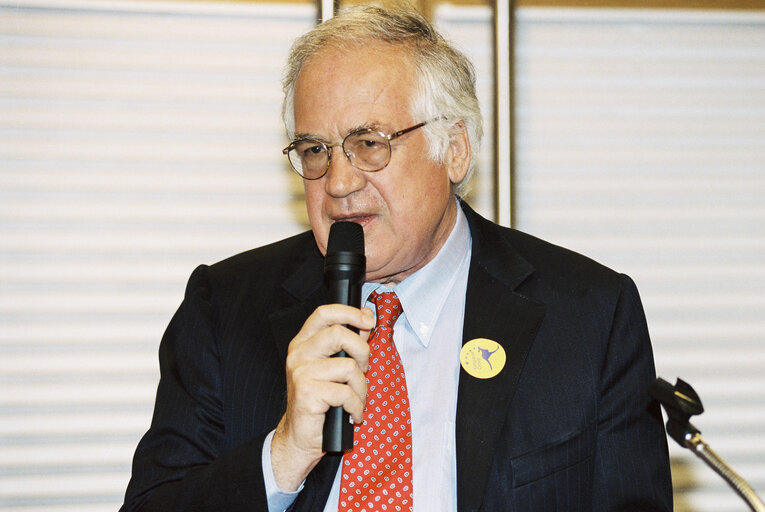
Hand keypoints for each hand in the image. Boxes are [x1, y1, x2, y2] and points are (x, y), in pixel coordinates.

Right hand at [270, 304, 374, 490]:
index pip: (324, 313)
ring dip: (362, 388)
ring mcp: (300, 372)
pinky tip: (352, 414)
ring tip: (356, 400)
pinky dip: (356, 406)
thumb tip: (366, 318)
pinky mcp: (307, 392)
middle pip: (339, 333)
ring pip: (349, 366)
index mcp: (303, 343)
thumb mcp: (332, 367)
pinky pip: (346, 393)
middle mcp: (298, 354)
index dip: (349, 312)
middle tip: (363, 370)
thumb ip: (347, 343)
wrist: (299, 437)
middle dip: (362, 352)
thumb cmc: (319, 402)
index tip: (367, 321)